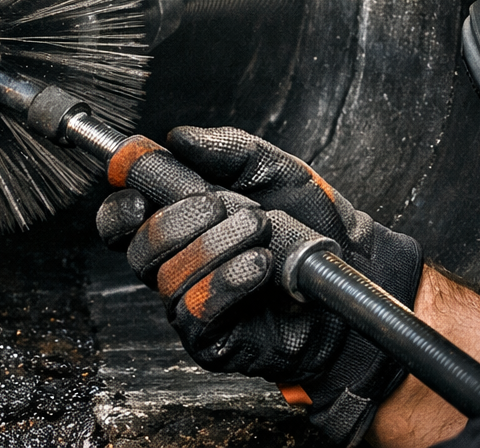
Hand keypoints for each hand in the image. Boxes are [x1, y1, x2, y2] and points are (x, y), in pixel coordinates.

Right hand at [97, 126, 422, 443]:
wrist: (359, 270)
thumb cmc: (316, 223)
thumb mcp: (273, 169)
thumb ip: (226, 150)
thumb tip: (178, 138)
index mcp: (182, 224)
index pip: (123, 221)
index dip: (120, 205)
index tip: (136, 185)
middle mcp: (180, 266)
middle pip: (138, 248)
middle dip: (176, 219)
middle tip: (221, 204)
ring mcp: (194, 305)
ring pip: (168, 277)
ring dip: (215, 245)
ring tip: (259, 230)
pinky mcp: (213, 340)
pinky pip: (197, 310)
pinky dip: (227, 280)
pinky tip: (259, 266)